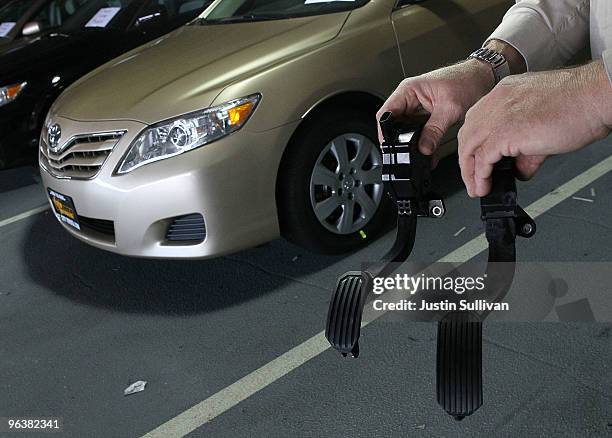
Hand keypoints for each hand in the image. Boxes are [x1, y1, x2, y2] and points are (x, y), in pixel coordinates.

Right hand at [377, 59, 494, 157]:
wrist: (484, 77)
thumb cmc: (468, 81)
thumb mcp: (450, 108)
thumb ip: (434, 130)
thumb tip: (423, 148)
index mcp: (409, 90)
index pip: (385, 113)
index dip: (384, 132)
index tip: (390, 146)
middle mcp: (410, 98)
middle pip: (394, 124)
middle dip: (399, 140)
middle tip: (407, 153)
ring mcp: (417, 107)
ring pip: (406, 130)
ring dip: (412, 142)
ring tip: (419, 153)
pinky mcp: (426, 115)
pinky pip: (418, 131)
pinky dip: (422, 141)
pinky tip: (428, 151)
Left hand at [458, 61, 611, 196]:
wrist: (595, 96)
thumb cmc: (579, 103)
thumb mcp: (542, 124)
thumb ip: (526, 149)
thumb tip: (521, 169)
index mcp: (504, 94)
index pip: (476, 121)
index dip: (473, 145)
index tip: (475, 161)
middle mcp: (497, 102)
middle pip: (467, 135)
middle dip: (467, 161)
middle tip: (472, 180)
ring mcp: (499, 116)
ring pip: (470, 147)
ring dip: (470, 172)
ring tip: (477, 188)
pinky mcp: (506, 132)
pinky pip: (483, 158)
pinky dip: (480, 175)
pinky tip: (484, 186)